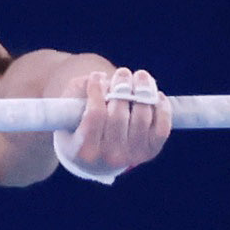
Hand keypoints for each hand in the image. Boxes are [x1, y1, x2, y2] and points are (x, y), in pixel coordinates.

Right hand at [54, 67, 171, 182]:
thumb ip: (78, 92)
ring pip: (142, 117)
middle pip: (119, 115)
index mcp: (84, 150)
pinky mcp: (150, 151)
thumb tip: (100, 78)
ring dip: (144, 91)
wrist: (97, 155)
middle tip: (122, 73)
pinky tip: (154, 94)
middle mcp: (110, 156)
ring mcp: (132, 155)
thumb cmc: (79, 125)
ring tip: (140, 76)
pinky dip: (162, 108)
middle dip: (122, 86)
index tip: (98, 75)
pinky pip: (162, 127)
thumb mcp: (67, 111)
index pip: (95, 115)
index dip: (98, 90)